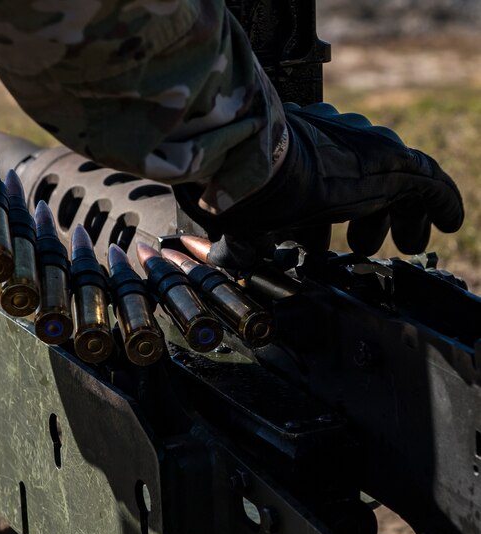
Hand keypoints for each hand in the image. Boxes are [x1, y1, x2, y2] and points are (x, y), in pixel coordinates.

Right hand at [175, 103, 463, 268]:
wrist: (253, 163)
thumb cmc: (239, 189)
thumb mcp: (242, 214)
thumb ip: (239, 235)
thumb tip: (225, 256)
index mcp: (297, 147)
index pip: (325, 178)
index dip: (326, 214)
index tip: (320, 240)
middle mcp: (334, 137)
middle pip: (364, 177)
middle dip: (365, 215)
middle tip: (362, 244)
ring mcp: (366, 147)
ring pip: (398, 182)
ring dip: (398, 216)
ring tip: (404, 244)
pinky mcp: (395, 166)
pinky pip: (431, 185)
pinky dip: (441, 205)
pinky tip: (449, 223)